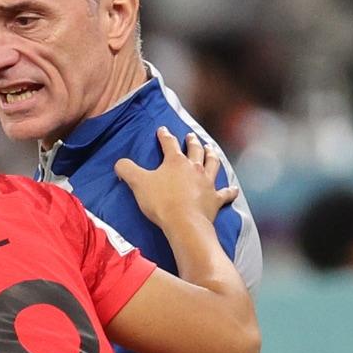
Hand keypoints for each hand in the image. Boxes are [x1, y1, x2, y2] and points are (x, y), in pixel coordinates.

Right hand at [114, 128, 238, 229]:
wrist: (184, 223)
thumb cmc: (161, 202)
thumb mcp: (138, 183)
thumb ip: (127, 170)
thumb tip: (119, 163)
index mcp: (175, 161)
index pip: (169, 143)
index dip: (165, 135)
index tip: (163, 130)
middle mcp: (194, 167)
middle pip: (195, 150)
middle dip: (192, 141)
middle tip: (191, 136)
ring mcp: (207, 182)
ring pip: (212, 163)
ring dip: (212, 155)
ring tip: (211, 149)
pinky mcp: (215, 199)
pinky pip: (225, 193)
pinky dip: (229, 190)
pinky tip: (233, 189)